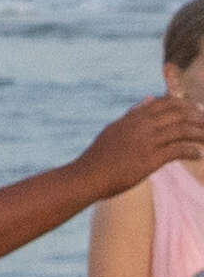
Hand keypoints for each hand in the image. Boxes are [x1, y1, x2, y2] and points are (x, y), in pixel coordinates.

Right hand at [74, 91, 203, 200]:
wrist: (85, 177)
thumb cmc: (98, 157)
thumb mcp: (114, 129)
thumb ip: (133, 114)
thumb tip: (148, 98)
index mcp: (134, 117)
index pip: (168, 102)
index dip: (186, 106)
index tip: (196, 114)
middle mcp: (142, 126)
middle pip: (180, 114)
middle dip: (198, 119)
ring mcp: (146, 141)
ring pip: (183, 130)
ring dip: (200, 134)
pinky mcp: (150, 159)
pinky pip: (179, 150)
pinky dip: (192, 151)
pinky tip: (199, 155)